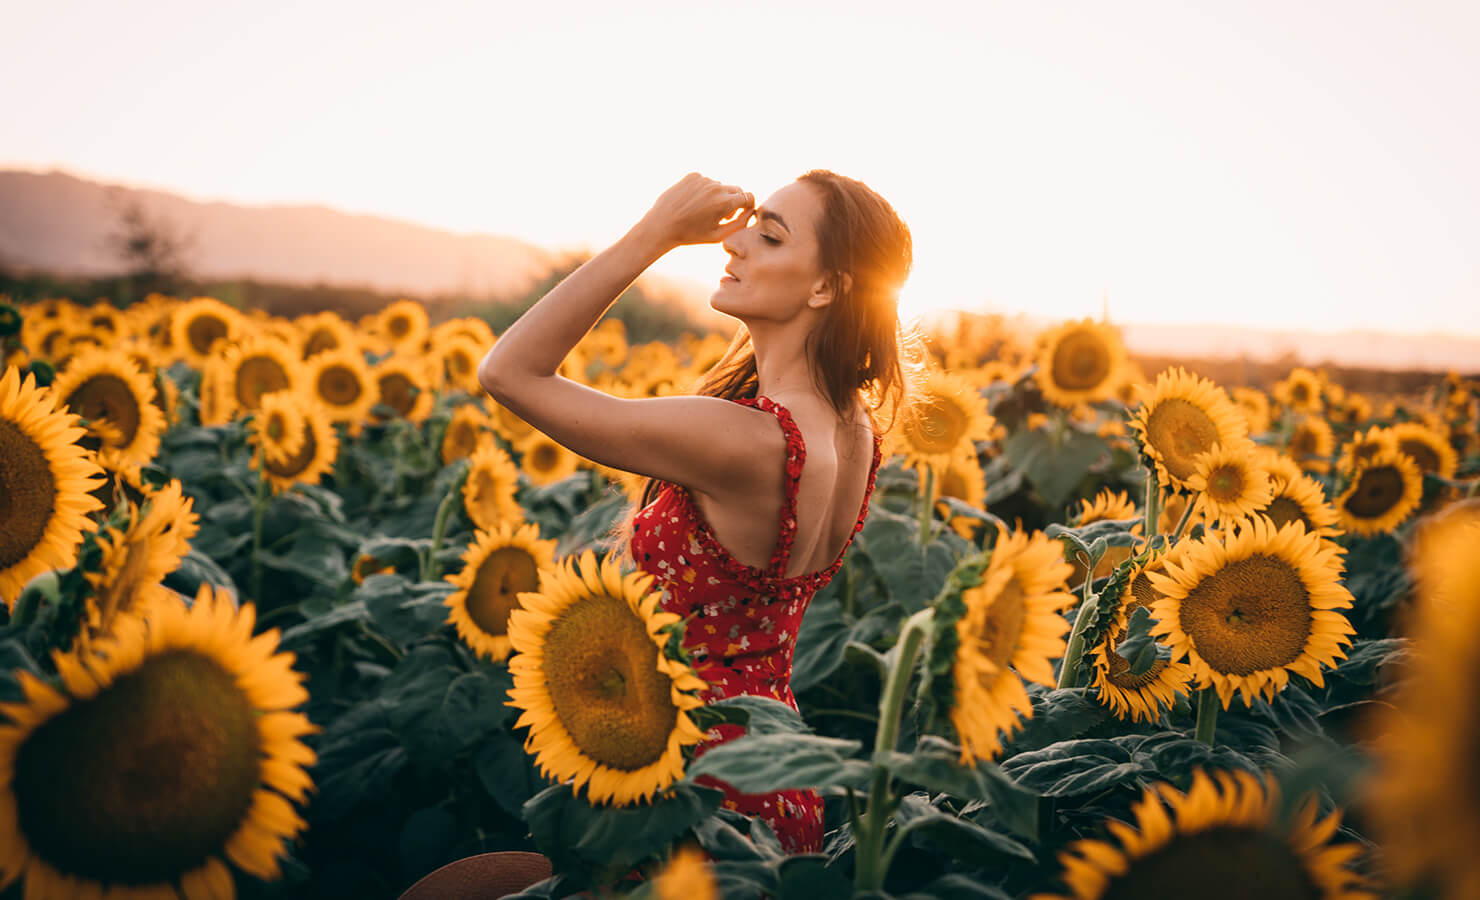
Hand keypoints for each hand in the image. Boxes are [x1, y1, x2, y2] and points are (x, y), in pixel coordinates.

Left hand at [639, 173, 753, 247]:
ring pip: (720, 186)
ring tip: (703, 211)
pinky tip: (693, 203)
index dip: (748, 205)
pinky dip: (704, 190)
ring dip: (717, 196)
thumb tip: (750, 211)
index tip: (742, 212)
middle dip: (734, 201)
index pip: (748, 197)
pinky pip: (706, 182)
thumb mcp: (719, 235)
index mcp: (725, 202)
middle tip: (723, 215)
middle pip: (736, 190)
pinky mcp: (692, 176)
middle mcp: (716, 187)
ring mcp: (703, 180)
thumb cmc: (691, 234)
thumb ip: (740, 224)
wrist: (662, 225)